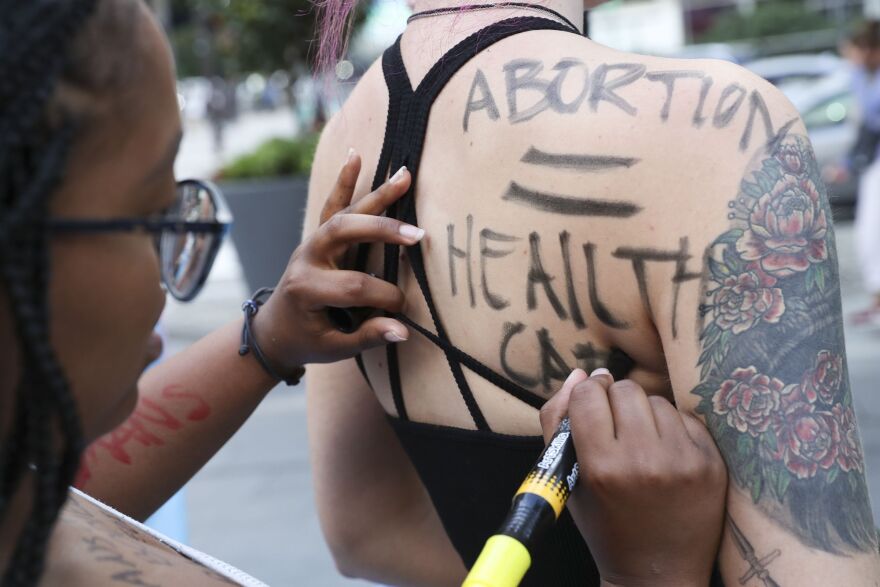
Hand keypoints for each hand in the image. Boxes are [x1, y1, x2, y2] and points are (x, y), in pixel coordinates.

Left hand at [254, 151, 419, 372]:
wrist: (274, 330)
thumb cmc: (306, 340)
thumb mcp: (334, 348)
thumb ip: (367, 337)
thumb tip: (403, 331)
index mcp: (307, 289)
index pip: (355, 287)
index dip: (386, 299)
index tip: (403, 310)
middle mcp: (305, 259)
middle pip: (345, 233)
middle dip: (384, 232)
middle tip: (418, 235)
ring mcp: (310, 244)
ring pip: (342, 213)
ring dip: (376, 195)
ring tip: (405, 174)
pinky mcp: (316, 237)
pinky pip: (329, 205)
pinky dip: (344, 181)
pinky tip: (356, 156)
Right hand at [540, 369, 727, 586]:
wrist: (658, 575)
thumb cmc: (603, 524)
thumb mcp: (566, 479)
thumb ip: (557, 422)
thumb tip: (579, 374)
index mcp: (601, 467)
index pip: (589, 395)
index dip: (587, 394)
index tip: (590, 404)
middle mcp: (644, 461)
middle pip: (626, 390)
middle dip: (616, 401)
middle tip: (616, 426)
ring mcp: (683, 461)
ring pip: (657, 401)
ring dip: (645, 414)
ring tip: (642, 444)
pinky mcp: (711, 464)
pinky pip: (686, 418)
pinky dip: (672, 429)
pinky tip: (665, 454)